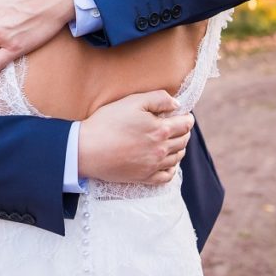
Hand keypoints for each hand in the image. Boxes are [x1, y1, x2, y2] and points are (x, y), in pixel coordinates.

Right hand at [78, 91, 193, 184]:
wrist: (87, 149)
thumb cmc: (107, 122)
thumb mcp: (132, 101)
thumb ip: (158, 98)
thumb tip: (177, 105)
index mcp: (160, 130)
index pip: (185, 125)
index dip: (187, 118)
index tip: (184, 115)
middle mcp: (161, 149)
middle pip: (183, 141)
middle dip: (184, 132)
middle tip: (178, 126)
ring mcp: (153, 165)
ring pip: (177, 157)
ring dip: (179, 148)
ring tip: (173, 141)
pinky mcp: (144, 177)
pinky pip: (167, 176)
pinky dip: (171, 168)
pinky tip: (167, 161)